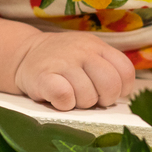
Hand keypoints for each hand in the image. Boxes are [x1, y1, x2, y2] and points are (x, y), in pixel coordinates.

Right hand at [13, 32, 135, 109]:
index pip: (126, 71)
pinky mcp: (44, 76)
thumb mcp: (88, 54)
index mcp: (98, 46)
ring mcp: (64, 62)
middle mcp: (83, 51)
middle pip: (111, 85)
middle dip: (104, 100)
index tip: (107, 92)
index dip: (122, 88)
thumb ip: (106, 68)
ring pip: (88, 96)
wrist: (25, 53)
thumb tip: (120, 96)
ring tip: (71, 95)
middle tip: (91, 98)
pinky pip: (65, 97)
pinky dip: (64, 104)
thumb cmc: (64, 61)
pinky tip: (58, 98)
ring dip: (81, 104)